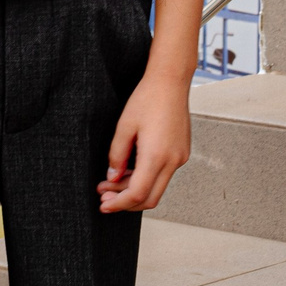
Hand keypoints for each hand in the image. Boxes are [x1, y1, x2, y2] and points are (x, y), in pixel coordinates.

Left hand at [98, 72, 190, 212]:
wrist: (171, 81)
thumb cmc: (148, 98)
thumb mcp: (124, 127)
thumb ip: (117, 156)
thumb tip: (112, 178)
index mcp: (156, 156)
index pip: (136, 194)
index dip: (118, 204)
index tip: (104, 204)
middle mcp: (172, 161)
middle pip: (149, 198)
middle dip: (125, 202)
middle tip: (105, 197)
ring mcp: (180, 157)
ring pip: (157, 187)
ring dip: (134, 189)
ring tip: (112, 181)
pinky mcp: (181, 152)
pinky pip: (163, 174)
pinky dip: (146, 178)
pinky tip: (129, 170)